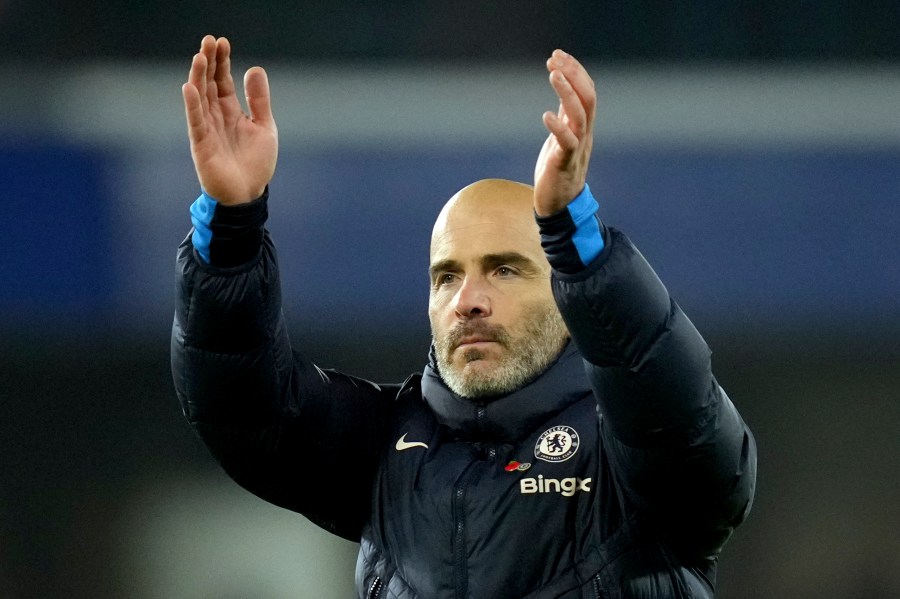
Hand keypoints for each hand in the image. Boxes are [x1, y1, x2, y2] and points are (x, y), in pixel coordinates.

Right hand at [182, 35, 277, 204]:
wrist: (248, 195)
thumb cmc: (255, 164)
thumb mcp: (264, 127)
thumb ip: (259, 100)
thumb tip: (254, 68)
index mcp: (231, 111)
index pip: (223, 81)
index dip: (222, 62)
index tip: (222, 42)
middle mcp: (216, 117)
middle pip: (209, 84)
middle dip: (209, 62)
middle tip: (208, 40)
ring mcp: (207, 129)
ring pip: (200, 98)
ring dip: (199, 77)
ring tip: (200, 56)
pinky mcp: (201, 145)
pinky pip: (195, 121)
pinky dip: (193, 105)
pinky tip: (190, 87)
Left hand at [533, 50, 595, 215]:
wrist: (559, 207)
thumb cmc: (558, 172)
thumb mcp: (562, 139)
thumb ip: (566, 117)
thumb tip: (563, 92)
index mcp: (584, 128)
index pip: (587, 93)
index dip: (575, 72)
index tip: (558, 55)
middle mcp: (585, 136)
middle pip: (588, 99)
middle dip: (573, 75)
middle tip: (555, 58)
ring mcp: (576, 150)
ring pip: (580, 116)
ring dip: (567, 93)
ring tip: (553, 74)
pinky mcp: (564, 164)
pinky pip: (567, 143)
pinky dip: (558, 127)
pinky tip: (546, 115)